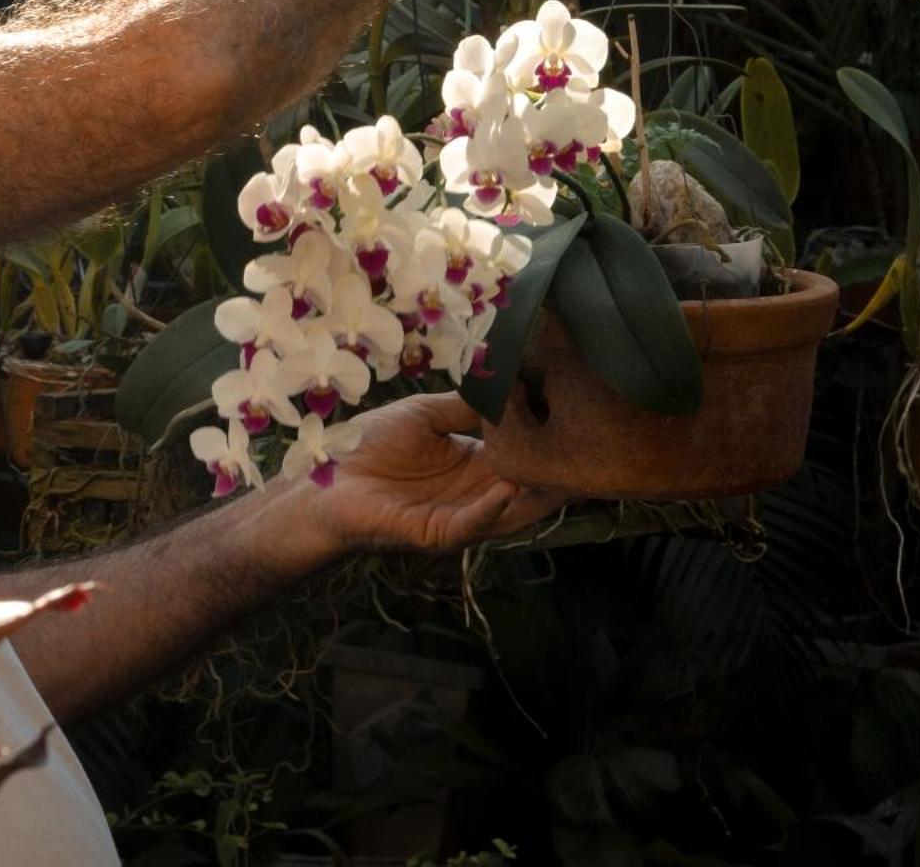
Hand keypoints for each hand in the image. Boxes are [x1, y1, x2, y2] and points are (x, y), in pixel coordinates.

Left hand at [309, 392, 569, 554]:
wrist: (328, 474)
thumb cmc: (372, 442)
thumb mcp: (426, 414)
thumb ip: (465, 407)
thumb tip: (509, 387)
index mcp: (472, 463)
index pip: (521, 457)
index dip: (545, 445)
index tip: (577, 425)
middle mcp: (473, 492)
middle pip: (525, 487)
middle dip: (555, 476)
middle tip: (591, 458)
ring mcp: (458, 515)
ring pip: (507, 510)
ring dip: (533, 495)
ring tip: (562, 475)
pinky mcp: (436, 533)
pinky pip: (470, 523)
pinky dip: (491, 509)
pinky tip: (508, 488)